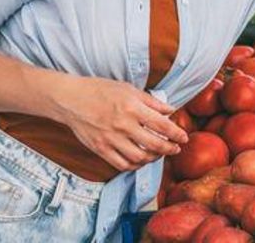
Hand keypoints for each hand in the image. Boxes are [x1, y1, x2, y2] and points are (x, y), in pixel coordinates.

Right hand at [60, 76, 188, 171]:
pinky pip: (122, 164)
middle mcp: (123, 124)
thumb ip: (151, 101)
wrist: (71, 99)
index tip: (184, 137)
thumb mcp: (128, 89)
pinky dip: (135, 165)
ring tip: (158, 154)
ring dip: (153, 159)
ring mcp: (111, 139)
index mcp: (132, 107)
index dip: (177, 134)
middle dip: (169, 149)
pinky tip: (140, 160)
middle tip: (175, 149)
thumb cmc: (100, 90)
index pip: (162, 125)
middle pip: (154, 144)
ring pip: (140, 158)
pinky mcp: (100, 149)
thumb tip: (170, 111)